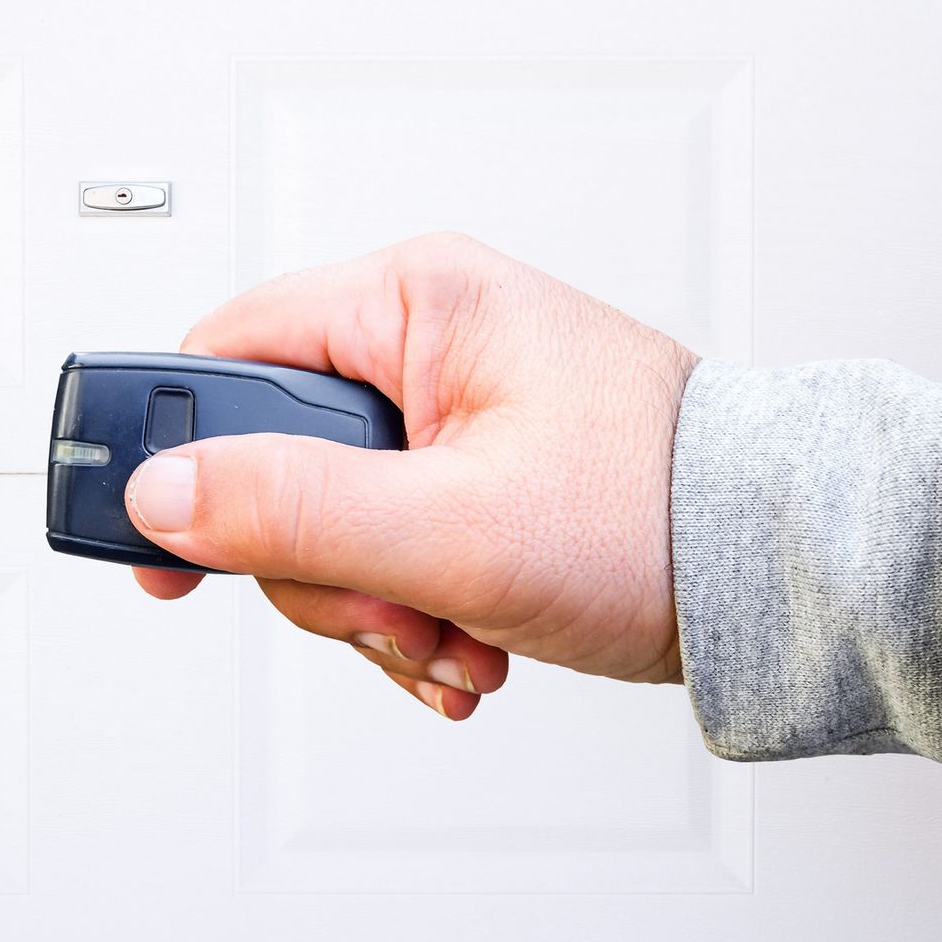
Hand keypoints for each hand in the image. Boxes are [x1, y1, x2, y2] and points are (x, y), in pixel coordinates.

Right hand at [123, 232, 696, 719]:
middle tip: (391, 605)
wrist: (775, 573)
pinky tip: (468, 640)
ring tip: (452, 634)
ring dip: (376, 607)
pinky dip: (414, 610)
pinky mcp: (472, 472)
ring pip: (329, 524)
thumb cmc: (660, 514)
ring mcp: (450, 412)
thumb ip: (296, 510)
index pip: (229, 355)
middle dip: (322, 567)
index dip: (182, 459)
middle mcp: (427, 341)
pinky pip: (386, 547)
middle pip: (274, 462)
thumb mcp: (454, 525)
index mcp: (415, 301)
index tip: (167, 551)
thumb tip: (166, 496)